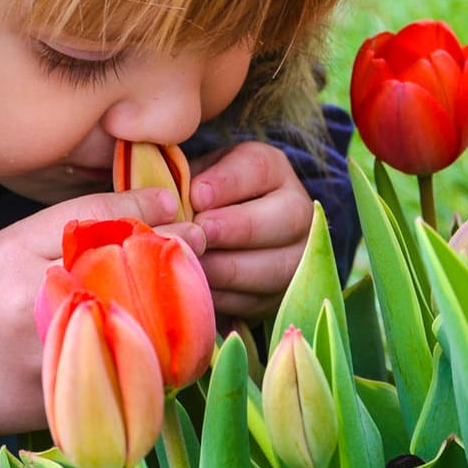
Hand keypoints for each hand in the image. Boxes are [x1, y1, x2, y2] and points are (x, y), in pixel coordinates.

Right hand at [0, 186, 202, 443]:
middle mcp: (33, 307)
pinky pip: (131, 374)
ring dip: (175, 307)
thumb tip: (159, 203)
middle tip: (198, 247)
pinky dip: (160, 354)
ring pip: (136, 327)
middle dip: (170, 261)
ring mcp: (52, 358)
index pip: (95, 223)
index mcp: (17, 259)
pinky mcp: (69, 400)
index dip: (146, 214)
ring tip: (191, 289)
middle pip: (126, 275)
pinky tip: (173, 336)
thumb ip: (79, 219)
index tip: (181, 212)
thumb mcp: (14, 243)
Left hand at [188, 142, 312, 320]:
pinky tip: (200, 288)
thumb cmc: (199, 200)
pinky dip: (226, 296)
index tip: (196, 196)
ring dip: (229, 268)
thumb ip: (185, 184)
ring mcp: (296, 256)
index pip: (259, 168)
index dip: (228, 183)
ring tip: (194, 264)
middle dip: (237, 228)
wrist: (216, 239)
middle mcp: (296, 210)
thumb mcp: (194, 178)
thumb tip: (171, 205)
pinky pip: (259, 299)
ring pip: (276, 265)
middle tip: (199, 234)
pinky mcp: (281, 295)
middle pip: (285, 217)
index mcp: (272, 169)